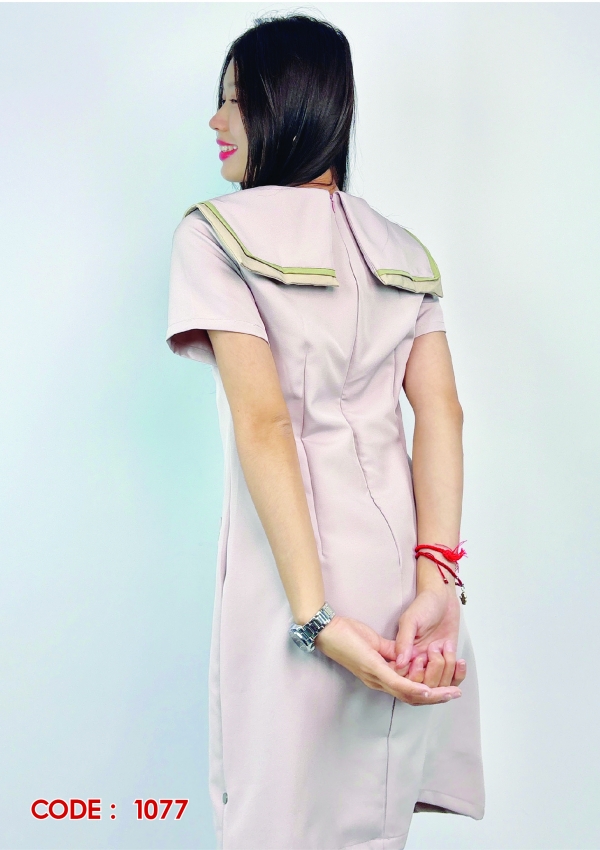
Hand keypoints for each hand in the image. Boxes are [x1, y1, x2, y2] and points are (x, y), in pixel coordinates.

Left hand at [314, 615, 462, 705]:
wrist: (327, 628)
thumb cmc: (347, 634)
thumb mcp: (375, 643)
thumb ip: (392, 651)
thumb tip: (406, 655)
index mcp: (381, 676)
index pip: (409, 691)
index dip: (430, 691)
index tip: (449, 685)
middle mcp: (379, 682)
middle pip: (413, 698)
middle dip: (437, 698)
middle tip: (457, 694)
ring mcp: (376, 677)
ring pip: (409, 694)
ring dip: (432, 696)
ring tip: (451, 694)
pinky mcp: (373, 668)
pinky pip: (398, 683)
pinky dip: (414, 688)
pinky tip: (428, 691)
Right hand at [394, 584, 466, 688]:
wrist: (442, 597)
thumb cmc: (424, 605)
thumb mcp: (410, 620)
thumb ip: (404, 641)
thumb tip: (399, 662)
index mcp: (405, 654)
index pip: (405, 679)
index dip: (414, 676)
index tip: (420, 659)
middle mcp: (418, 661)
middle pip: (424, 686)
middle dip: (433, 671)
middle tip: (434, 648)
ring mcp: (434, 662)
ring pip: (440, 684)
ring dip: (446, 666)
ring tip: (444, 645)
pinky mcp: (448, 660)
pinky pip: (453, 678)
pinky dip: (458, 673)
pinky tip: (459, 661)